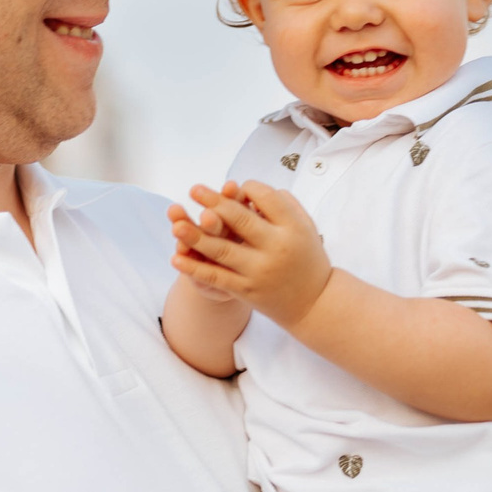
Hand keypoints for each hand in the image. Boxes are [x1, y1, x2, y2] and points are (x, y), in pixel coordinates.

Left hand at [167, 181, 331, 327]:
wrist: (315, 303)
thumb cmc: (307, 258)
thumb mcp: (306, 226)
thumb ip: (284, 204)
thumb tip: (252, 188)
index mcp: (292, 227)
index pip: (265, 197)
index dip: (247, 188)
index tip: (235, 188)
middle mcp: (276, 247)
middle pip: (239, 219)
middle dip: (214, 202)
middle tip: (194, 189)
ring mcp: (259, 271)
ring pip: (222, 249)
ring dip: (195, 236)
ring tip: (176, 223)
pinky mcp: (246, 290)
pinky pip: (216, 277)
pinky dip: (195, 268)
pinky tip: (176, 258)